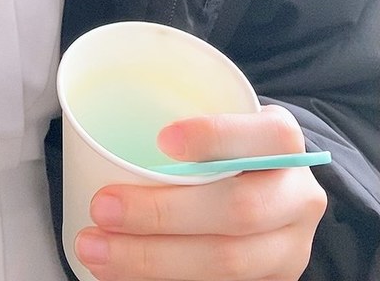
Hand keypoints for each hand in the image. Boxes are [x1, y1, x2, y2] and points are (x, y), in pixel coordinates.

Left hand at [75, 105, 327, 279]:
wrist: (268, 190)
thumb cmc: (224, 149)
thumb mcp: (216, 121)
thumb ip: (180, 126)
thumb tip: (90, 130)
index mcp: (283, 141)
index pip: (267, 136)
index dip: (216, 137)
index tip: (161, 139)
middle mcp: (296, 196)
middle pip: (239, 210)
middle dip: (162, 214)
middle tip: (102, 208)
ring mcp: (289, 248)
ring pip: (226, 262)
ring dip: (151, 260)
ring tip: (96, 249)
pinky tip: (120, 275)